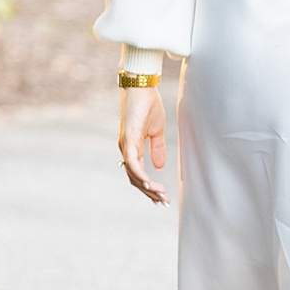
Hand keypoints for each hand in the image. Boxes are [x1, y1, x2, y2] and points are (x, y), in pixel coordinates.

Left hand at [119, 83, 169, 201]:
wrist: (142, 86)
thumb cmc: (148, 105)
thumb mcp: (156, 130)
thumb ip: (157, 148)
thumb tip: (159, 166)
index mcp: (131, 148)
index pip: (138, 174)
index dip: (149, 188)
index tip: (163, 197)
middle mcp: (125, 149)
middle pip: (134, 179)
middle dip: (150, 193)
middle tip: (164, 202)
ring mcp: (125, 145)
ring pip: (133, 174)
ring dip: (147, 187)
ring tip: (161, 196)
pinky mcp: (129, 139)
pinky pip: (132, 162)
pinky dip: (140, 175)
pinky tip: (150, 184)